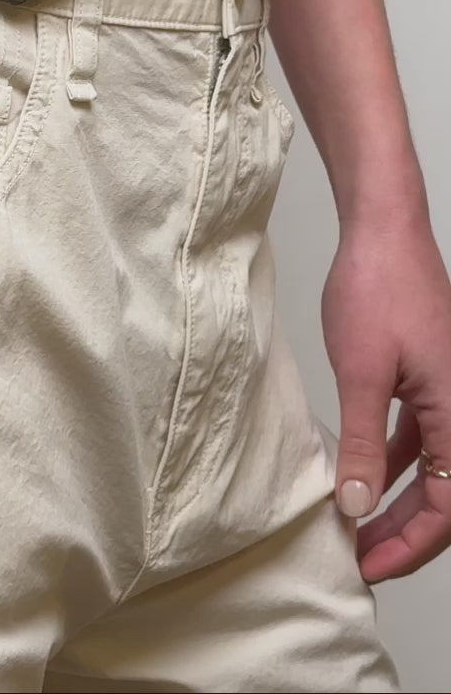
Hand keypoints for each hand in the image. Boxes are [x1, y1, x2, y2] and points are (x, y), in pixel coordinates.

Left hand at [323, 214, 450, 580]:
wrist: (384, 233)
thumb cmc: (377, 292)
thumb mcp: (361, 374)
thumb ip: (364, 444)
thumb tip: (357, 505)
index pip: (449, 509)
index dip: (409, 545)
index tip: (368, 565)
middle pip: (446, 495)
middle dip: (404, 531)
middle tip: (360, 555)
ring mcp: (449, 394)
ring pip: (433, 468)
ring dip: (399, 499)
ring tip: (359, 524)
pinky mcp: (429, 378)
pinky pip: (421, 436)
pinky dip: (397, 461)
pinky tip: (367, 474)